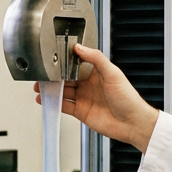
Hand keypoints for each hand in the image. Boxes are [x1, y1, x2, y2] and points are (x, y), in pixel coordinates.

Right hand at [35, 43, 158, 151]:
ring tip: (39, 87)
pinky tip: (44, 100)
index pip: (76, 64)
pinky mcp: (81, 112)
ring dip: (51, 89)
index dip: (64, 62)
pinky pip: (64, 106)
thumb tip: (80, 47)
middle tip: (42, 74)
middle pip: (66, 78)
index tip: (52, 58)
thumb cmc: (128, 98)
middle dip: (53, 76)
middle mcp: (88, 84)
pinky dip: (53, 103)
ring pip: (63, 91)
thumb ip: (96, 58)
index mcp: (96, 72)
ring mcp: (84, 98)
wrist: (132, 123)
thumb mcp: (113, 73)